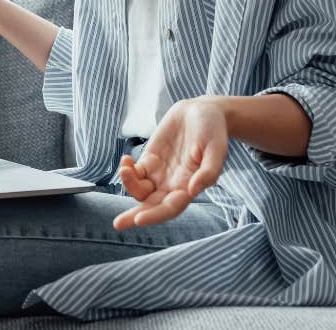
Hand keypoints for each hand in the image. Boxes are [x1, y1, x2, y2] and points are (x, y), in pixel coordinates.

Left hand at [112, 98, 228, 230]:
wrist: (202, 111)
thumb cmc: (213, 131)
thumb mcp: (217, 149)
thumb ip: (208, 172)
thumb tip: (193, 191)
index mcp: (189, 186)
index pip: (170, 208)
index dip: (155, 215)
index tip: (139, 219)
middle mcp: (173, 184)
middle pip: (151, 205)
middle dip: (134, 215)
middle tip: (118, 224)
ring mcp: (160, 172)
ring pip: (140, 189)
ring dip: (129, 184)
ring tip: (124, 168)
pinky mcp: (150, 158)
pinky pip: (135, 172)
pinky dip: (127, 170)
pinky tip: (125, 161)